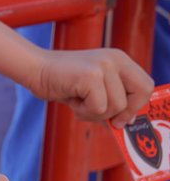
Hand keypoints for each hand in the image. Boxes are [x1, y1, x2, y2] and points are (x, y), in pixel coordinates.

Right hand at [30, 47, 151, 125]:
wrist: (33, 68)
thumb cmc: (61, 81)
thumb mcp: (94, 87)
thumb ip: (113, 98)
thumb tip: (128, 121)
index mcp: (119, 59)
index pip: (145, 85)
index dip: (137, 105)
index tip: (123, 118)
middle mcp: (115, 59)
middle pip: (140, 93)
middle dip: (125, 112)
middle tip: (110, 120)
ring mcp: (104, 66)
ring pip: (117, 106)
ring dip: (96, 113)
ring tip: (79, 102)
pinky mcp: (90, 76)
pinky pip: (98, 107)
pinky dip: (84, 112)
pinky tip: (72, 100)